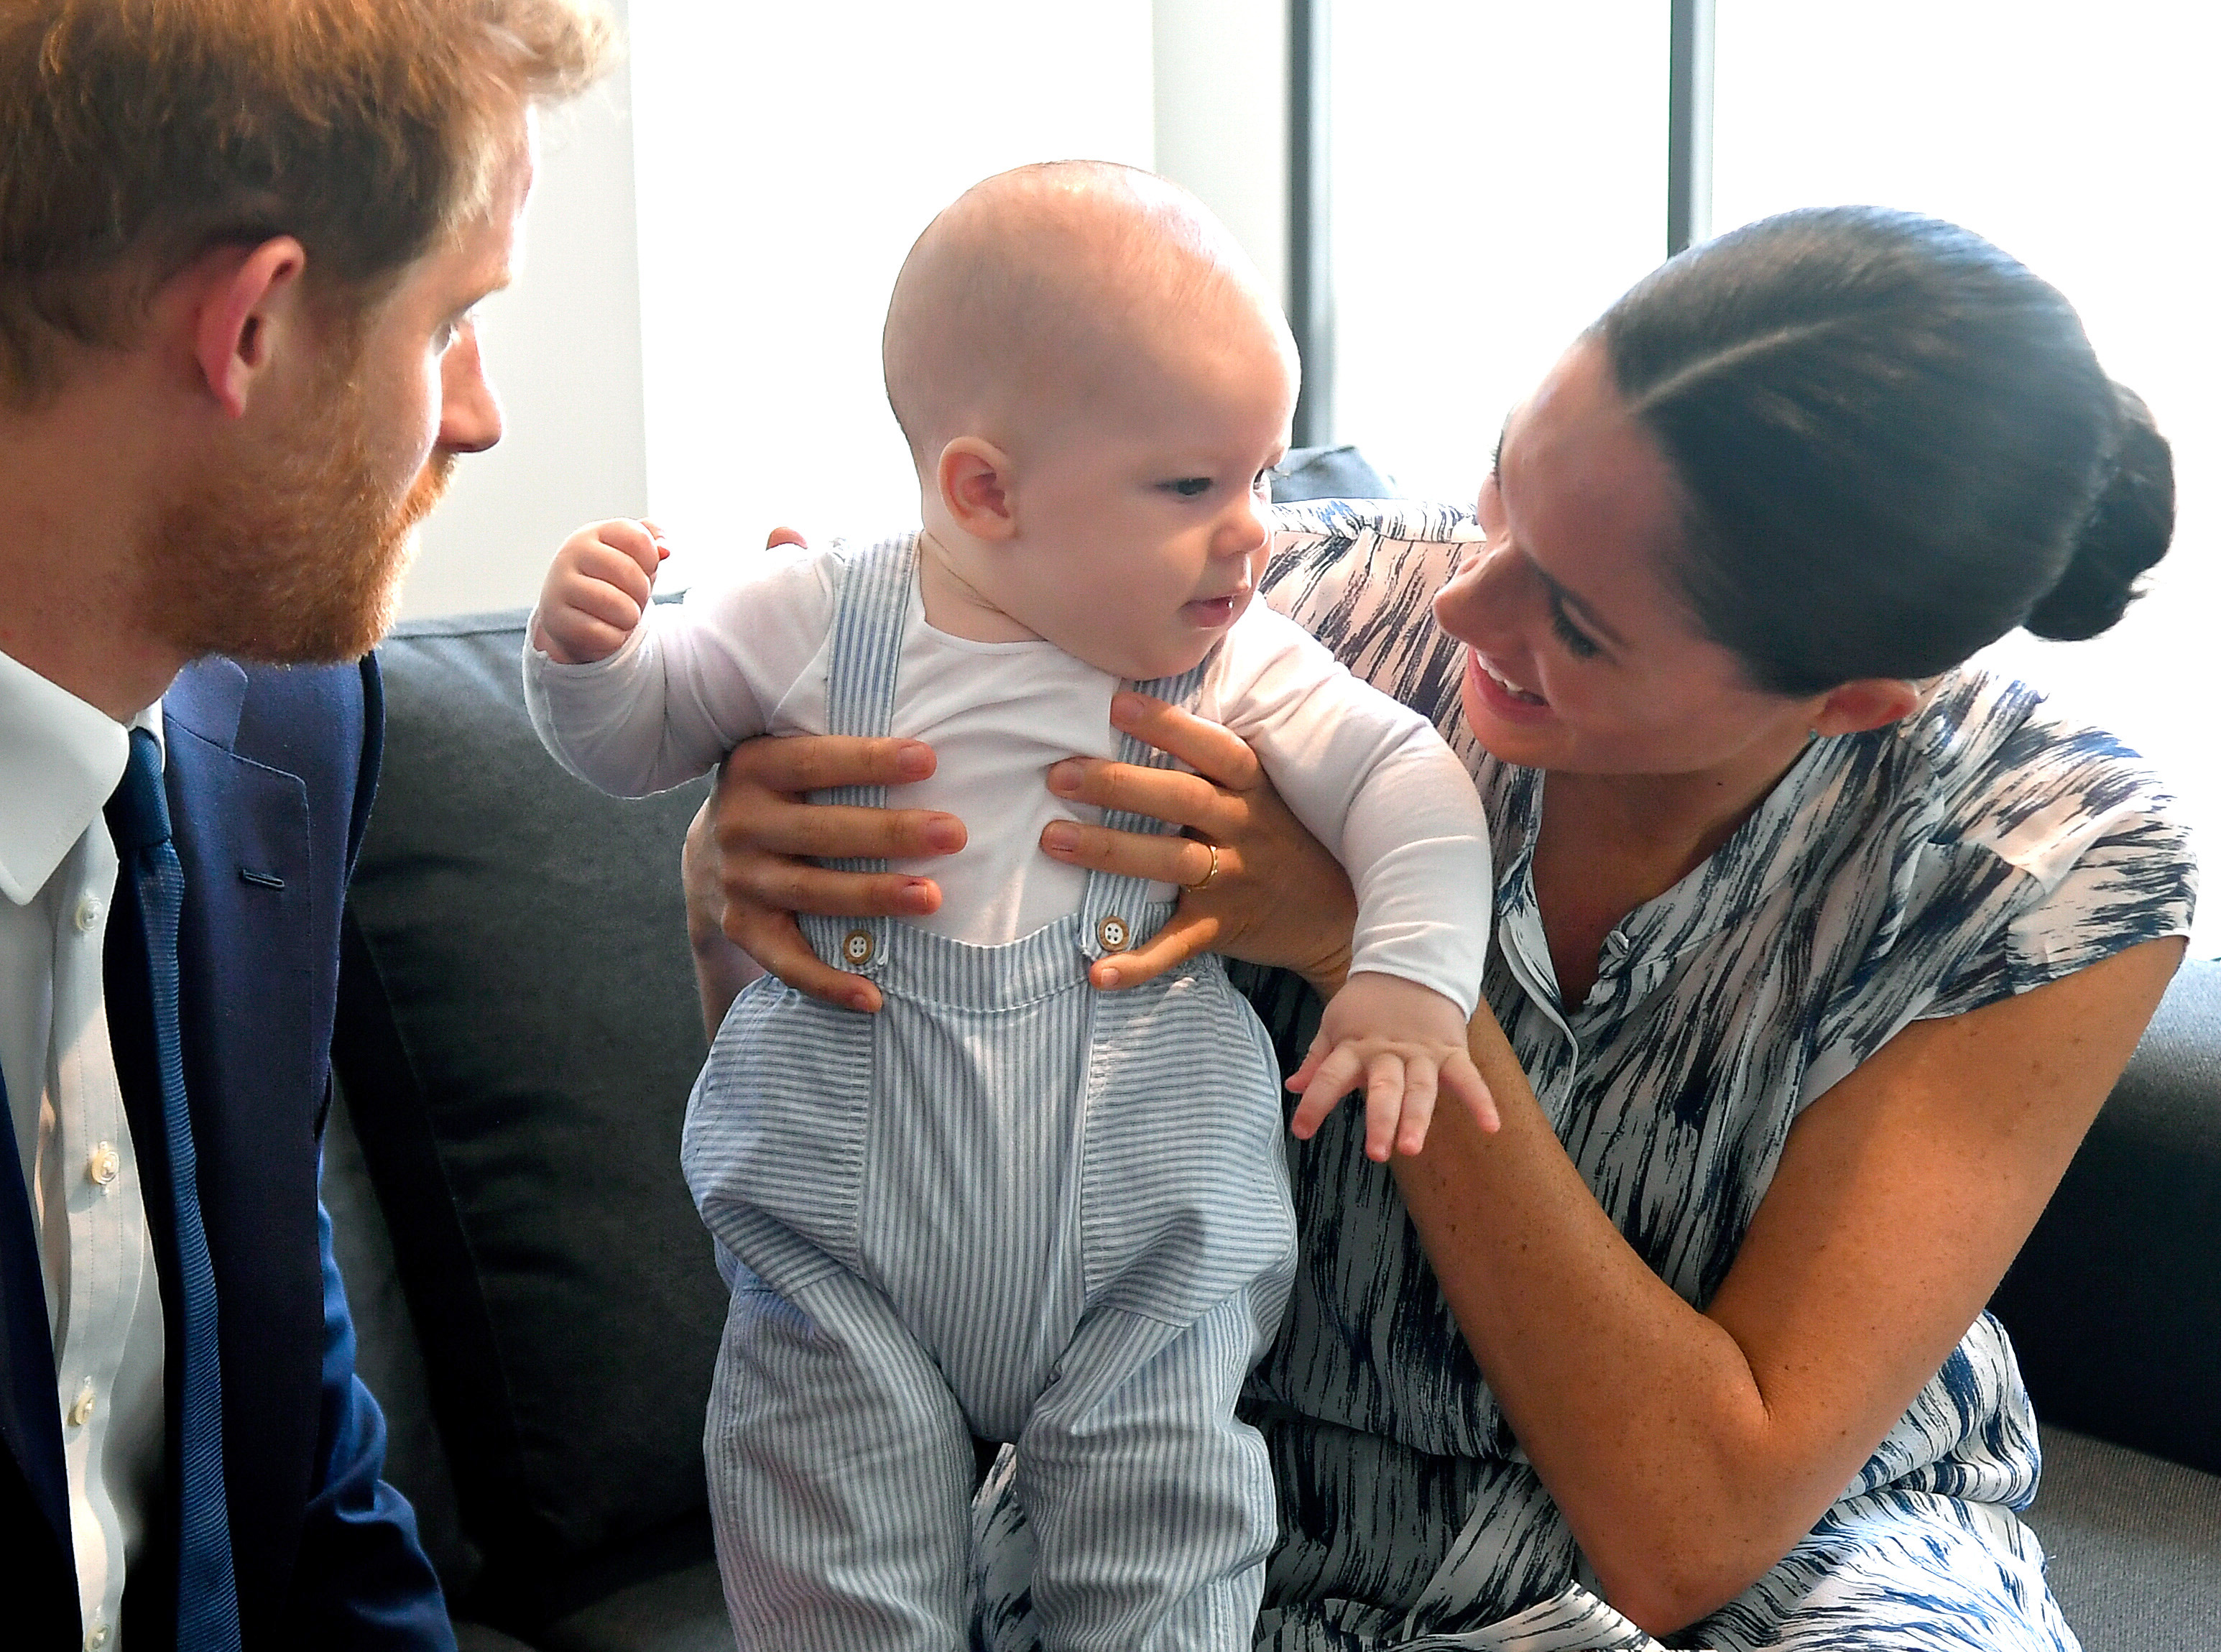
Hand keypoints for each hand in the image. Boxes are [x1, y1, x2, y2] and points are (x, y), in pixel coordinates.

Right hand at [532, 517, 669, 663]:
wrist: (570, 617)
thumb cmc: (608, 581)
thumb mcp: (632, 555)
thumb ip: (653, 539)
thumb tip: (664, 550)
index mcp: (593, 534)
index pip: (637, 538)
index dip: (651, 559)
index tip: (643, 568)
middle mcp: (571, 554)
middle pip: (629, 571)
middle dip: (642, 591)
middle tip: (634, 597)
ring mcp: (561, 586)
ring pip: (618, 605)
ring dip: (631, 617)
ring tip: (622, 615)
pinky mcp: (558, 620)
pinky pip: (605, 635)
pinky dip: (615, 638)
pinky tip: (605, 630)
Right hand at [698, 733, 963, 1013]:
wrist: (710, 853)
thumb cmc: (785, 796)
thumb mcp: (790, 759)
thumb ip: (838, 754)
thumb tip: (932, 751)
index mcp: (755, 768)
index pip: (815, 761)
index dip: (870, 761)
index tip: (928, 760)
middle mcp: (740, 823)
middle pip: (822, 831)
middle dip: (891, 833)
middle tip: (953, 834)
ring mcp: (740, 880)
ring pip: (813, 892)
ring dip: (873, 897)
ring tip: (931, 897)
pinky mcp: (743, 928)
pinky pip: (787, 961)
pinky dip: (828, 982)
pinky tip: (873, 996)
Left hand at [1037, 691, 1356, 994]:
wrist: (1336, 914)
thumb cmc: (1282, 838)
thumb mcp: (1264, 793)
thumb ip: (1213, 764)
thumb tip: (1137, 709)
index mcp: (1253, 789)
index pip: (1212, 748)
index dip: (1167, 725)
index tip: (1116, 704)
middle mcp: (1244, 828)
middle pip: (1181, 798)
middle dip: (1118, 784)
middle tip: (1059, 775)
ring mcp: (1233, 880)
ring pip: (1170, 862)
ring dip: (1110, 851)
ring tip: (1053, 839)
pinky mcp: (1221, 928)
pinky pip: (1176, 945)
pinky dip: (1137, 962)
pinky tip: (1097, 971)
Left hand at [1286, 972, 1497, 1159]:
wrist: (1410, 964)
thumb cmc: (1368, 1003)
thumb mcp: (1335, 1024)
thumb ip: (1318, 1059)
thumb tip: (1293, 1087)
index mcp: (1354, 1047)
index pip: (1329, 1076)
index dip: (1314, 1103)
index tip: (1301, 1130)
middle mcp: (1387, 1053)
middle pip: (1383, 1089)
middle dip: (1381, 1121)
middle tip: (1377, 1153)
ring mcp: (1422, 1053)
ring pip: (1421, 1089)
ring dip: (1417, 1118)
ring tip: (1413, 1148)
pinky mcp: (1451, 1050)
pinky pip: (1468, 1077)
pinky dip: (1481, 1101)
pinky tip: (1491, 1126)